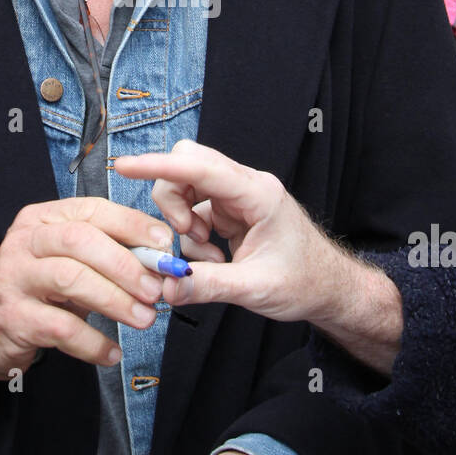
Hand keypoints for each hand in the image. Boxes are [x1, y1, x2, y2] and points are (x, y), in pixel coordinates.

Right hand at [0, 198, 172, 386]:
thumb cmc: (35, 290)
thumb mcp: (66, 261)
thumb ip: (106, 255)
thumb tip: (159, 262)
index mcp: (42, 219)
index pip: (92, 210)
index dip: (132, 225)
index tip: (165, 246)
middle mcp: (24, 241)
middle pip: (80, 240)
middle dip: (125, 264)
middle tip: (156, 290)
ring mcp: (14, 278)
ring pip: (70, 279)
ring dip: (114, 300)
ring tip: (143, 319)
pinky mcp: (12, 317)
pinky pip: (60, 327)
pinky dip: (92, 342)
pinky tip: (111, 353)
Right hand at [114, 141, 402, 373]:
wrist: (330, 288)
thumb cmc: (306, 282)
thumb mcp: (255, 289)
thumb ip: (208, 285)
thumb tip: (166, 285)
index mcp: (258, 194)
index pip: (200, 168)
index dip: (159, 165)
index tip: (125, 165)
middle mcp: (246, 187)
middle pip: (187, 167)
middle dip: (172, 200)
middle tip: (184, 237)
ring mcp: (237, 197)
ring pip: (187, 187)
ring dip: (181, 220)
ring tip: (204, 254)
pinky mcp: (231, 211)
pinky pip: (194, 209)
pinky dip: (191, 234)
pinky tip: (212, 259)